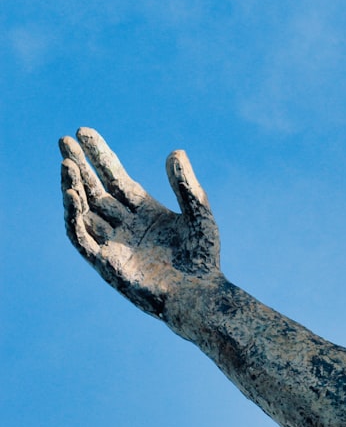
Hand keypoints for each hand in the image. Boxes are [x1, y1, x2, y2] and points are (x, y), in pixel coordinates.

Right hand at [60, 128, 220, 317]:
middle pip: (94, 189)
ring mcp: (113, 242)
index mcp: (145, 210)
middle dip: (78, 165)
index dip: (99, 154)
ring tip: (66, 163)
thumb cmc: (203, 257)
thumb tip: (174, 152)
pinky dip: (74, 217)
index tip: (82, 132)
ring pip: (84, 210)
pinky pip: (82, 237)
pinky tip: (72, 194)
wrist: (199, 294)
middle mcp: (124, 224)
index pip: (114, 176)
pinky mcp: (105, 263)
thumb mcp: (198, 213)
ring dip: (73, 187)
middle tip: (62, 140)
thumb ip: (185, 185)